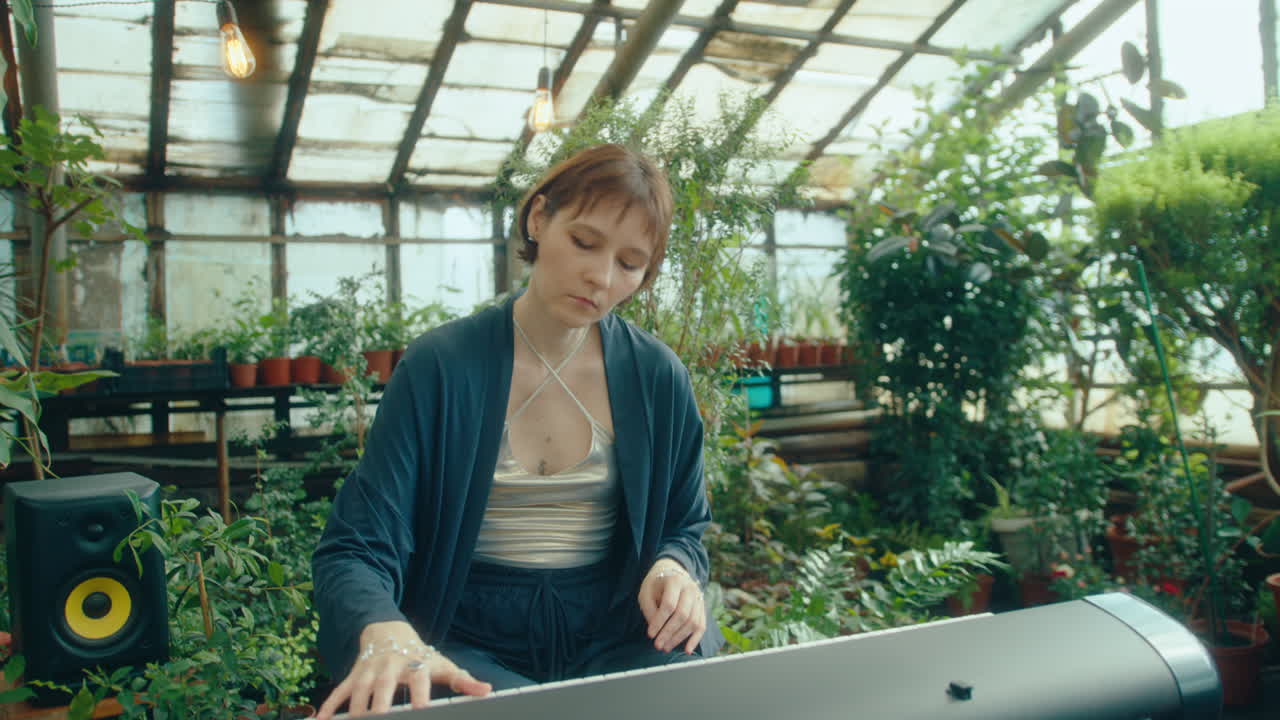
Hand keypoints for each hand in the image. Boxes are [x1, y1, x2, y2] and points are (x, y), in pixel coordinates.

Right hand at [315, 621, 490, 718]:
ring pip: (359, 691)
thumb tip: (487, 690)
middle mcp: (390, 666)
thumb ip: (463, 681)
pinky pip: (338, 691)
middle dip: (381, 705)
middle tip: (382, 719)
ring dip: (356, 710)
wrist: (388, 631)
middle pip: (384, 686)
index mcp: (415, 664)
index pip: (419, 680)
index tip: (421, 711)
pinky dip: (329, 707)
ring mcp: (369, 671)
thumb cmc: (420, 656)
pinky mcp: (353, 675)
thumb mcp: (442, 664)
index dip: (420, 695)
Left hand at [637, 558, 705, 654]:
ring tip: (666, 648)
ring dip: (679, 638)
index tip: (650, 635)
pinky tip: (687, 650)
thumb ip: (650, 610)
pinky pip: (702, 625)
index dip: (659, 622)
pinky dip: (695, 639)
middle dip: (669, 633)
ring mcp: (699, 598)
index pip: (669, 605)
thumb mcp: (646, 592)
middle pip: (682, 615)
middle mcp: (690, 588)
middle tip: (658, 645)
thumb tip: (656, 631)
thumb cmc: (656, 585)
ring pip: (693, 622)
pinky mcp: (702, 607)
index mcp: (675, 581)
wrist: (672, 572)